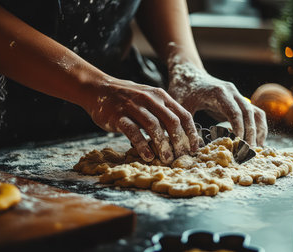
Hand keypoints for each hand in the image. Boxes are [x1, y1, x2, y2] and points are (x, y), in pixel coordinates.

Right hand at [84, 77, 199, 163]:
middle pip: (172, 122)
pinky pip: (134, 132)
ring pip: (154, 127)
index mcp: (160, 96)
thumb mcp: (148, 99)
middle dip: (179, 142)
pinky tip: (148, 156)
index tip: (194, 148)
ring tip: (166, 159)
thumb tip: (180, 135)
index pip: (183, 114)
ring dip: (163, 145)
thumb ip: (163, 112)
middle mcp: (149, 99)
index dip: (191, 133)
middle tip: (180, 157)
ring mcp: (133, 107)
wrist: (98, 89)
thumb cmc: (126, 98)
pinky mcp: (119, 116)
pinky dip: (143, 145)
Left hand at [167, 56, 267, 145]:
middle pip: (249, 113)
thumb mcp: (180, 108)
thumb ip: (187, 126)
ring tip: (255, 150)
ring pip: (256, 113)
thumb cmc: (182, 91)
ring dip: (257, 131)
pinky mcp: (238, 101)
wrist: (187, 73)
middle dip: (250, 134)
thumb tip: (195, 149)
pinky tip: (254, 141)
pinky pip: (254, 113)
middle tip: (248, 152)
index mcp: (218, 92)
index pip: (235, 112)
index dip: (239, 129)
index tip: (239, 145)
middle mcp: (231, 92)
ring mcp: (237, 95)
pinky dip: (257, 127)